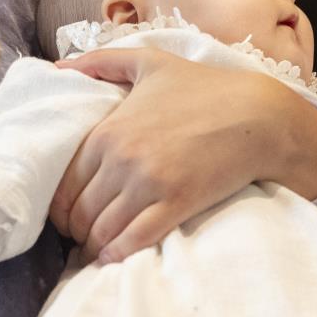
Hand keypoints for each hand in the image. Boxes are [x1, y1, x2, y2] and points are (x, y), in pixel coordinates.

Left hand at [48, 48, 316, 263]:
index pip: (65, 184)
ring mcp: (148, 183)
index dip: (62, 206)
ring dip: (95, 246)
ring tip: (99, 249)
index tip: (70, 214)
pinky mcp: (176, 203)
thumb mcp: (150, 62)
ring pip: (102, 230)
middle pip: (80, 213)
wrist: (258, 115)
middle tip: (84, 236)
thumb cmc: (205, 87)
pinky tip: (115, 257)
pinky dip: (118, 254)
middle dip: (77, 230)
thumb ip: (102, 60)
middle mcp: (121, 159)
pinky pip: (133, 239)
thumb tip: (58, 66)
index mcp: (108, 131)